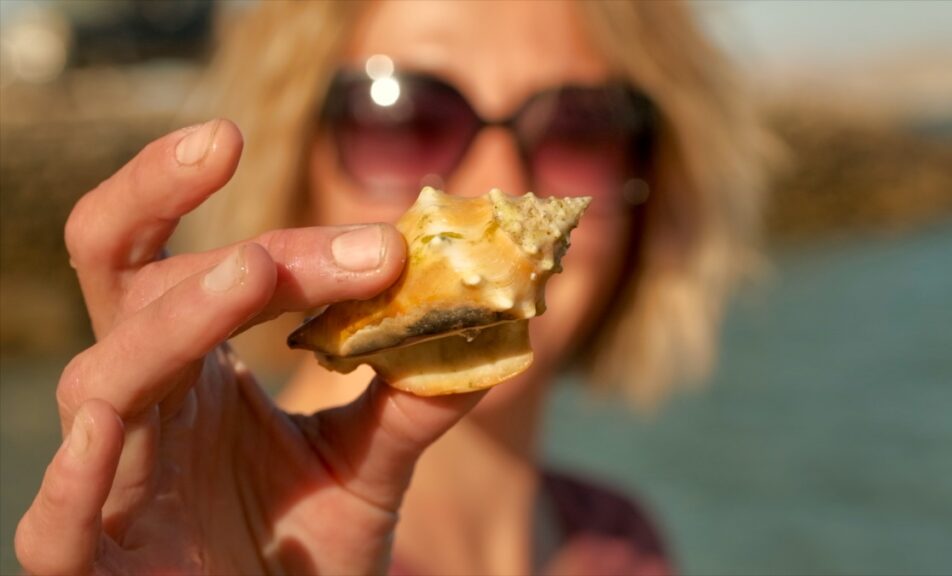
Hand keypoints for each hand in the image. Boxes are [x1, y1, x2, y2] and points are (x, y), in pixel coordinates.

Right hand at [14, 119, 483, 574]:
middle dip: (212, 233)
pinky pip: (53, 522)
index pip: (203, 262)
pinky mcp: (91, 565)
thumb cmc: (304, 555)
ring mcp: (111, 479)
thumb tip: (502, 327)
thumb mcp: (369, 468)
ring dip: (177, 318)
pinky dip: (74, 474)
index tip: (388, 239)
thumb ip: (416, 401)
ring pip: (104, 377)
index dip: (288, 238)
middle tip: (299, 202)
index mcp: (197, 367)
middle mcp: (147, 402)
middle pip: (131, 278)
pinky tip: (109, 425)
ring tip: (256, 271)